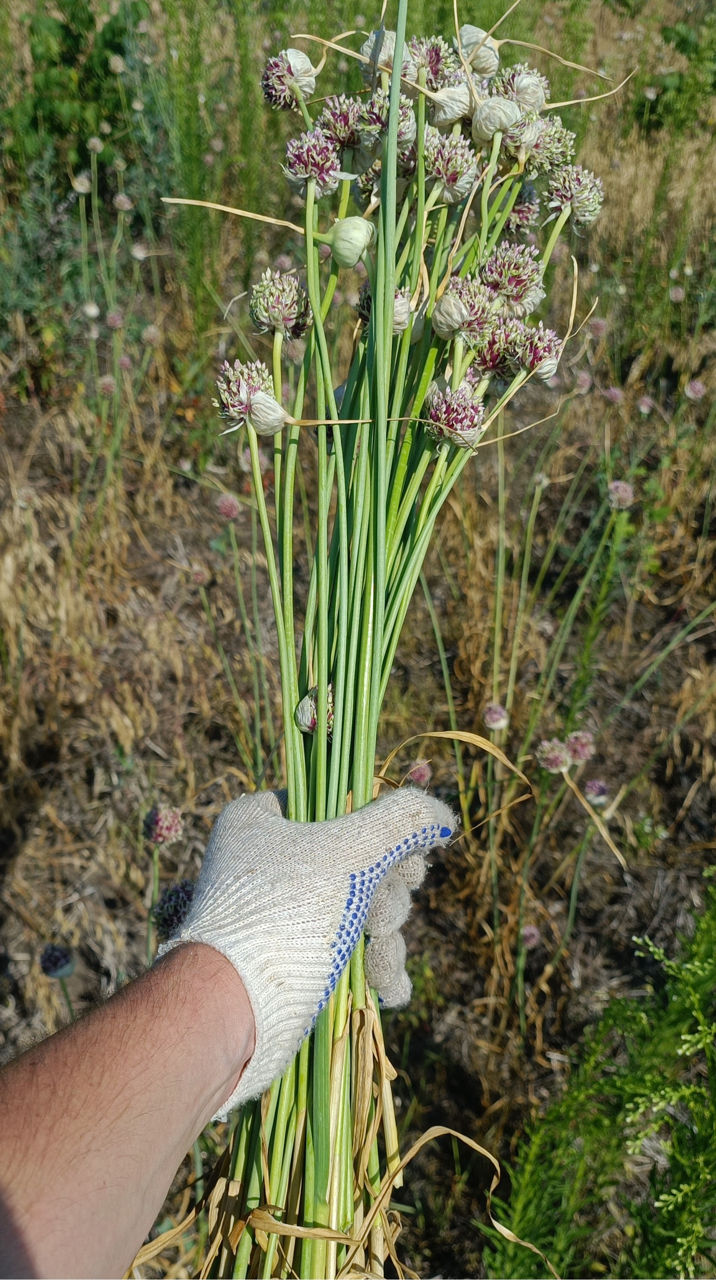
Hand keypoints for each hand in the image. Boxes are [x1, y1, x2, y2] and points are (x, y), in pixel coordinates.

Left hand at [160, 787, 456, 1113]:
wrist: (231, 1013)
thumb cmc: (286, 914)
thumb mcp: (353, 852)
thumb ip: (402, 821)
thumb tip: (440, 814)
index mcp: (262, 819)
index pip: (338, 802)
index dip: (381, 828)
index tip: (408, 855)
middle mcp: (265, 860)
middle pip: (358, 859)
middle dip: (387, 895)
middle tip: (385, 914)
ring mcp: (278, 913)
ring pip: (359, 908)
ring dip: (385, 935)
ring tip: (382, 959)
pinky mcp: (290, 959)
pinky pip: (345, 948)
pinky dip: (371, 964)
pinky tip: (389, 988)